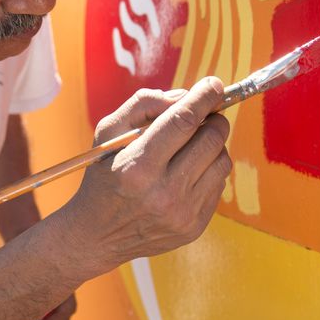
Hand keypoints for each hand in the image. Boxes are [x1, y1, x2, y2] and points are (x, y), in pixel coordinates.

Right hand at [65, 77, 232, 274]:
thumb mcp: (108, 133)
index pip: (183, 121)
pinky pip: (219, 184)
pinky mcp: (194, 227)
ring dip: (213, 144)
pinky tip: (188, 171)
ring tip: (192, 145)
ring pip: (222, 160)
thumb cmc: (103, 174)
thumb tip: (187, 96)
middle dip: (213, 118)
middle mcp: (162, 193)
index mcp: (136, 166)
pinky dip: (209, 169)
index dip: (204, 98)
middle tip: (205, 114)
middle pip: (211, 138)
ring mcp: (182, 213)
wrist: (97, 234)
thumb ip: (144, 104)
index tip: (214, 85)